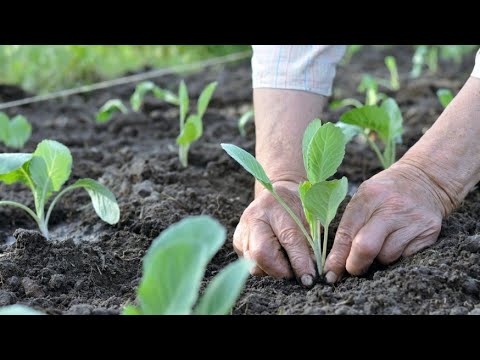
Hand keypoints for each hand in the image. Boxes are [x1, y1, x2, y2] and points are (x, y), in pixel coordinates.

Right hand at [233, 181, 316, 286]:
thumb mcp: (310, 220)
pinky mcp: (237, 242)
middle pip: (261, 254)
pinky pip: (250, 264)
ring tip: (285, 260)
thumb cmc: (297, 208)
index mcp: (275, 207)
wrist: (276, 196)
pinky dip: (265, 266)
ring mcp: (242, 230)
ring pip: (254, 264)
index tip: (309, 279)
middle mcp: (254, 218)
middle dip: (280, 271)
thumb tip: (309, 275)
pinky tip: (274, 255)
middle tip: (295, 274)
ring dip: (273, 270)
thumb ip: (310, 245)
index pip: (288, 240)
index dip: (300, 263)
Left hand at [324, 161, 446, 282]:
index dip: (336, 258)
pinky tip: (398, 240)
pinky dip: (397, 256)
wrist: (425, 180)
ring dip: (378, 258)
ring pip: (386, 257)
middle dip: (355, 265)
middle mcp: (392, 208)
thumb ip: (348, 227)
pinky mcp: (429, 234)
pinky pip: (405, 258)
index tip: (330, 274)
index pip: (347, 233)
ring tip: (382, 242)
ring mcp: (413, 221)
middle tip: (352, 268)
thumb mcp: (363, 198)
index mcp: (369, 196)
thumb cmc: (384, 193)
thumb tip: (333, 264)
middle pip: (366, 248)